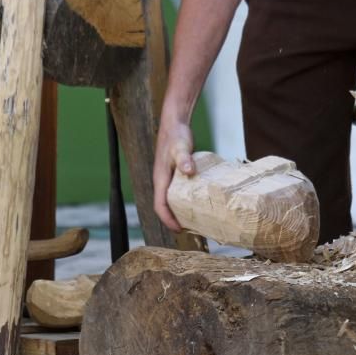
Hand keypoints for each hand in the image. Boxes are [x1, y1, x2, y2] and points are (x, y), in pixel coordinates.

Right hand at [153, 116, 195, 231]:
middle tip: (189, 230)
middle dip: (173, 220)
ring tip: (193, 221)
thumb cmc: (177, 135)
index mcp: (160, 179)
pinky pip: (176, 193)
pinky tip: (196, 203)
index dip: (168, 220)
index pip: (159, 206)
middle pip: (164, 207)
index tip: (179, 229)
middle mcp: (161, 181)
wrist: (174, 123)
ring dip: (177, 212)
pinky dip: (183, 202)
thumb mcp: (181, 147)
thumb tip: (188, 170)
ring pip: (169, 201)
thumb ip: (184, 158)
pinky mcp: (174, 175)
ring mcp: (167, 178)